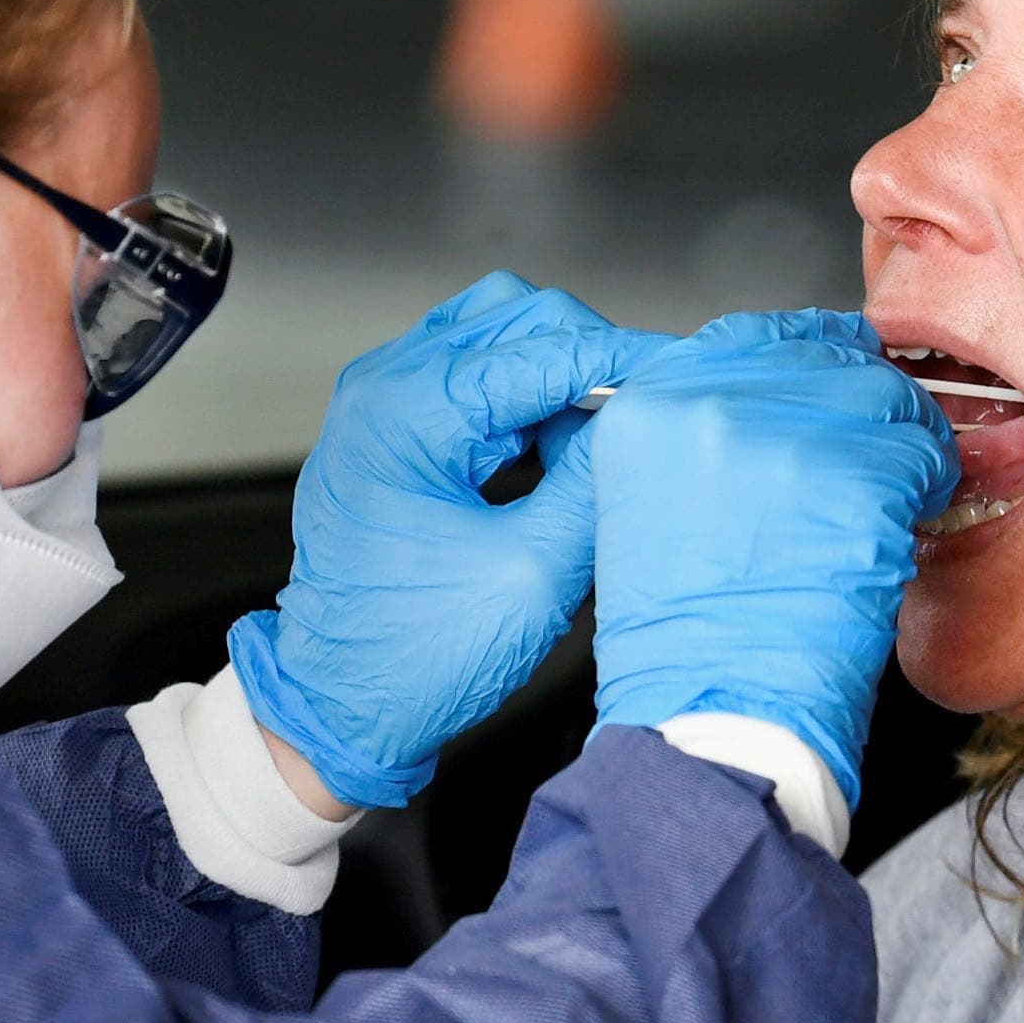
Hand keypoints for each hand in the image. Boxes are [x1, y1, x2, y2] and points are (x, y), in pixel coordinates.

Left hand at [229, 273, 664, 807]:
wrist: (337, 708)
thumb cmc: (413, 656)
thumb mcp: (533, 574)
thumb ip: (594, 483)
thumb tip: (645, 420)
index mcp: (408, 409)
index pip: (546, 348)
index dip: (627, 359)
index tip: (686, 372)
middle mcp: (386, 386)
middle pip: (519, 314)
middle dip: (591, 356)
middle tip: (643, 413)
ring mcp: (384, 402)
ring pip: (499, 334)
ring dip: (559, 373)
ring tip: (596, 444)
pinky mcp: (395, 428)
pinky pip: (477, 376)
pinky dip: (528, 397)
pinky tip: (561, 452)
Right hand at [587, 309, 958, 808]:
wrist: (712, 718)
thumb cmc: (692, 642)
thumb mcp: (661, 510)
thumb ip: (711, 435)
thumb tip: (791, 398)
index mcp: (649, 409)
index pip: (752, 335)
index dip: (811, 356)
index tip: (840, 369)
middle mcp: (704, 404)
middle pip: (824, 358)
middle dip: (863, 405)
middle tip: (875, 458)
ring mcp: (779, 434)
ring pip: (882, 398)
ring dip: (901, 448)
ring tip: (884, 505)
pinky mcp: (849, 476)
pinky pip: (920, 452)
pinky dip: (928, 488)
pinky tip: (897, 531)